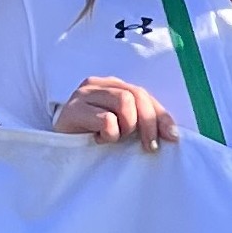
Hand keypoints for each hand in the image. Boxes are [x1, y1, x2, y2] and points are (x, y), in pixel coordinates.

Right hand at [57, 76, 180, 148]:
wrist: (58, 148)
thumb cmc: (92, 138)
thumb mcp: (121, 128)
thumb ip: (142, 123)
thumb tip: (173, 135)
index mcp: (114, 85)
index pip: (145, 95)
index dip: (162, 116)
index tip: (173, 138)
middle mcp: (99, 84)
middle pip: (137, 95)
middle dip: (149, 124)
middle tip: (149, 147)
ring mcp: (83, 94)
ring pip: (124, 102)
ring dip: (127, 127)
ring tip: (115, 139)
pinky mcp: (72, 109)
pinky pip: (106, 119)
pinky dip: (110, 134)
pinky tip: (98, 141)